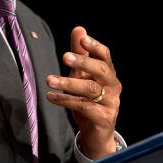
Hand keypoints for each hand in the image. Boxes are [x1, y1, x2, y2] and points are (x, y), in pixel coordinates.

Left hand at [46, 27, 121, 158]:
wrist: (97, 133)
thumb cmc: (89, 100)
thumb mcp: (83, 76)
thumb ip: (80, 53)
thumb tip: (79, 29)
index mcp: (109, 74)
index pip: (105, 56)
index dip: (95, 47)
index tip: (83, 39)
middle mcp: (113, 87)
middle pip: (101, 71)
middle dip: (84, 62)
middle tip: (65, 57)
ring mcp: (110, 103)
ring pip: (91, 89)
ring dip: (69, 83)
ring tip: (49, 80)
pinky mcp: (103, 118)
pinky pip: (84, 107)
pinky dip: (66, 101)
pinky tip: (51, 97)